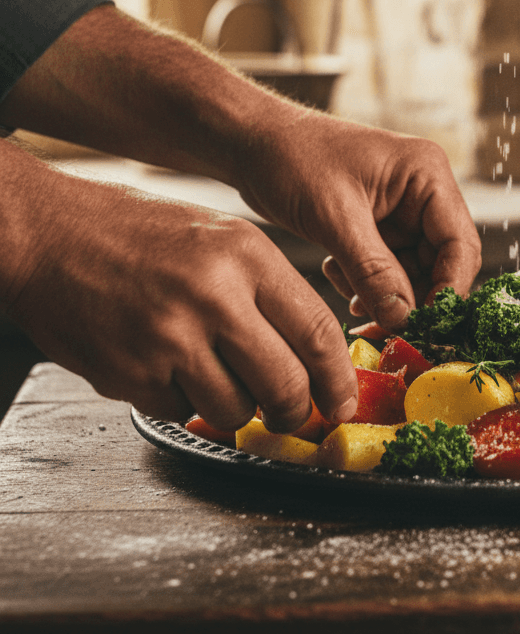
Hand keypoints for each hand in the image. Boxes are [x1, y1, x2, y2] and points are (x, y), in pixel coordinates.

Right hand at [0, 146, 356, 432]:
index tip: (341, 400)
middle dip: (295, 410)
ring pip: (235, 409)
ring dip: (238, 407)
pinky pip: (181, 411)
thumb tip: (313, 355)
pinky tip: (171, 367)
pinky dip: (186, 402)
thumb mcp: (224, 237)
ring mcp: (168, 340)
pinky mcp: (129, 374)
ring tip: (220, 376)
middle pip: (284, 384)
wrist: (51, 235)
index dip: (337, 378)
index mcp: (246, 256)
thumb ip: (270, 291)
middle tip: (291, 412)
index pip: (317, 332)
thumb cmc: (143, 233)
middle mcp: (212, 297)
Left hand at [231, 114, 481, 330]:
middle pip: (441, 264)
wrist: (252, 143)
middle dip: (411, 297)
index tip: (423, 326)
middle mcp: (424, 192)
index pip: (460, 244)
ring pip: (413, 273)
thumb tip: (403, 319)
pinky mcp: (379, 227)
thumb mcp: (335, 217)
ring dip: (384, 293)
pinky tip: (337, 274)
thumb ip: (373, 270)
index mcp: (428, 175)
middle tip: (379, 324)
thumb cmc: (293, 159)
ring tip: (344, 288)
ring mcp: (402, 211)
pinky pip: (388, 270)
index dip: (448, 290)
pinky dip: (366, 283)